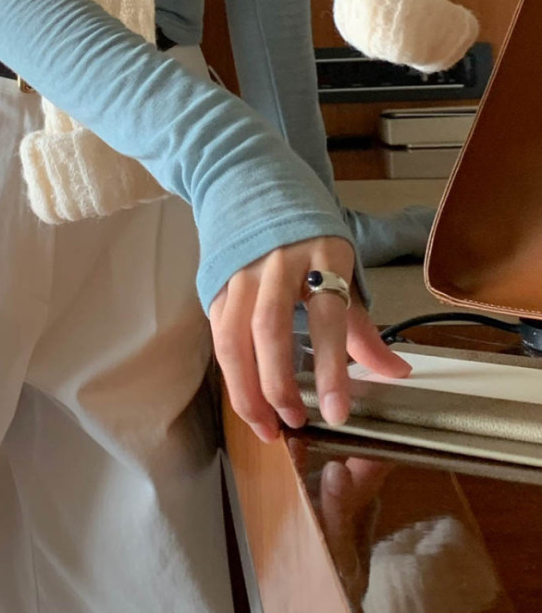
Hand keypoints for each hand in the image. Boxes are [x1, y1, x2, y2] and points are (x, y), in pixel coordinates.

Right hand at [208, 235, 411, 441]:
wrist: (255, 188)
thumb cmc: (306, 237)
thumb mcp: (341, 268)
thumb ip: (361, 326)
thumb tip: (396, 373)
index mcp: (322, 255)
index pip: (328, 316)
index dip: (332, 367)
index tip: (336, 413)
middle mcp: (277, 262)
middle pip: (271, 328)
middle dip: (279, 384)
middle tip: (294, 421)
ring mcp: (241, 272)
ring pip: (234, 336)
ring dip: (246, 388)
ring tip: (265, 424)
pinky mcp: (216, 284)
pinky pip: (218, 334)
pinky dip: (229, 371)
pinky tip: (245, 397)